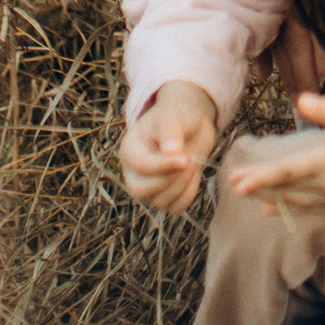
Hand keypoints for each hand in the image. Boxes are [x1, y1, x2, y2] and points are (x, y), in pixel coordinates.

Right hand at [118, 81, 219, 213]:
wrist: (191, 124)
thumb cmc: (178, 116)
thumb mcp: (173, 117)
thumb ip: (170, 132)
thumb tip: (171, 152)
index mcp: (130, 150)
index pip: (140, 166)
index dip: (163, 166)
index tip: (186, 158)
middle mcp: (134, 172)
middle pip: (141, 190)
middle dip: (170, 179)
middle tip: (191, 159)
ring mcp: (148, 187)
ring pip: (159, 201)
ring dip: (182, 185)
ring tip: (194, 161)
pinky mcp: (165, 195)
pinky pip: (174, 207)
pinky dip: (188, 196)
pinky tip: (194, 176)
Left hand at [224, 94, 324, 214]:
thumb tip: (299, 100)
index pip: (289, 171)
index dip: (262, 177)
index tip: (239, 181)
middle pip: (287, 188)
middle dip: (260, 188)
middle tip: (232, 187)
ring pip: (296, 201)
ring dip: (271, 197)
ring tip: (248, 195)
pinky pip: (309, 210)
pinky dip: (289, 210)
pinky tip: (272, 212)